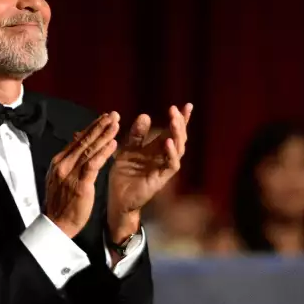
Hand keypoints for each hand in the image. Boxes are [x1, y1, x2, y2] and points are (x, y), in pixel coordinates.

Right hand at [44, 113, 119, 237]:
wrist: (56, 224)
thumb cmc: (60, 203)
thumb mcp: (60, 178)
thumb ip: (68, 163)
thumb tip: (76, 147)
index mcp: (58, 162)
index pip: (77, 141)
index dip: (91, 128)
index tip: (103, 118)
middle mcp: (63, 164)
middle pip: (84, 141)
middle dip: (100, 126)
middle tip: (113, 114)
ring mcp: (71, 174)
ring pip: (90, 150)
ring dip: (104, 135)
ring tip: (116, 123)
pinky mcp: (81, 184)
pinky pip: (94, 164)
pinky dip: (104, 153)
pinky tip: (113, 143)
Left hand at [107, 103, 191, 241]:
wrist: (117, 198)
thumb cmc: (123, 174)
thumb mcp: (127, 149)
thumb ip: (136, 135)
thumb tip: (145, 115)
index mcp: (157, 148)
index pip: (172, 131)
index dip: (180, 119)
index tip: (186, 105)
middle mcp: (164, 156)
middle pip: (178, 137)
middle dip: (179, 123)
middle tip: (176, 110)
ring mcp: (164, 167)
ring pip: (179, 149)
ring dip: (177, 134)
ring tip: (174, 121)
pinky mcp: (161, 178)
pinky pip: (171, 164)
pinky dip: (171, 153)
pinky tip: (168, 142)